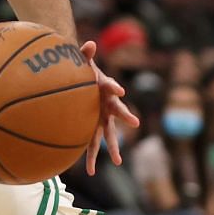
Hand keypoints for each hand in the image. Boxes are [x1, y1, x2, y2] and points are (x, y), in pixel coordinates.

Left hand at [80, 40, 139, 174]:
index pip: (112, 87)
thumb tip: (90, 44)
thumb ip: (85, 54)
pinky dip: (88, 155)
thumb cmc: (83, 72)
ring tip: (114, 164)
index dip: (115, 87)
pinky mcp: (92, 127)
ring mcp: (101, 119)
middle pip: (117, 116)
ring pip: (106, 136)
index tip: (119, 90)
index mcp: (106, 90)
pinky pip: (90, 142)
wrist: (81, 82)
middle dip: (122, 123)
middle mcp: (107, 107)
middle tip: (132, 129)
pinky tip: (87, 171)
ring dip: (109, 150)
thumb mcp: (83, 62)